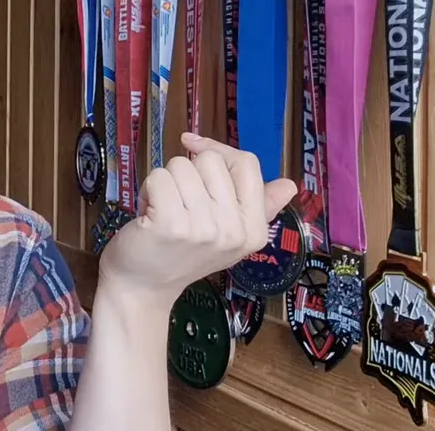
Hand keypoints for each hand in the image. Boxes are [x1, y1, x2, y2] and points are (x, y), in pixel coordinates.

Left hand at [98, 133, 297, 306]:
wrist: (144, 288)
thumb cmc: (181, 253)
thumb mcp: (228, 235)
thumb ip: (258, 207)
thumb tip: (290, 185)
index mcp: (255, 231)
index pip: (248, 164)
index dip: (218, 149)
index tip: (193, 146)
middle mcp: (235, 231)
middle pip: (211, 160)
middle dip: (186, 173)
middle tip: (178, 203)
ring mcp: (204, 228)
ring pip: (180, 166)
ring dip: (165, 183)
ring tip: (162, 211)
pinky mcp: (172, 225)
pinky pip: (158, 177)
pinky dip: (147, 190)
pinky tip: (148, 214)